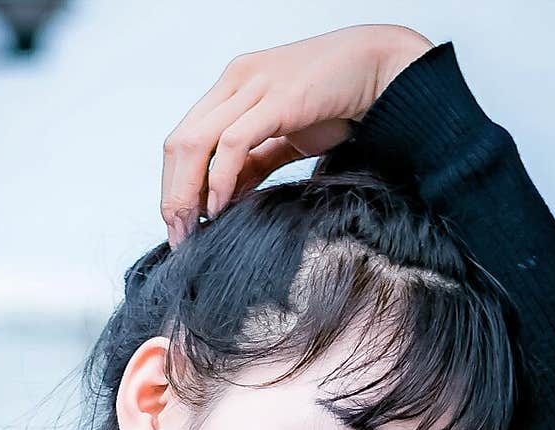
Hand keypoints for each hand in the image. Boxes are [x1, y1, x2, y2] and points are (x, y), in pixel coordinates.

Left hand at [160, 23, 433, 246]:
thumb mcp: (283, 138)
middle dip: (173, 195)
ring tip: (193, 228)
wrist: (381, 70)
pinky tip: (219, 206)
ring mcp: (254, 86)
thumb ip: (253, 163)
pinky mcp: (277, 99)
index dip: (173, 185)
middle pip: (180, 143)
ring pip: (196, 143)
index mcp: (233, 87)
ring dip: (188, 193)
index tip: (179, 224)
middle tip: (178, 234)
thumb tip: (224, 198)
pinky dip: (220, 178)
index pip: (183, 140)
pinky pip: (233, 142)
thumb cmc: (337, 102)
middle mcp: (235, 81)